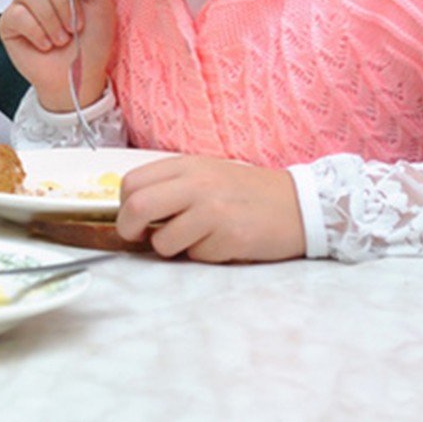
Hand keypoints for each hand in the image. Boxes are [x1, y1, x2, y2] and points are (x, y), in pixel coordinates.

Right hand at [0, 0, 115, 112]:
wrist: (79, 77)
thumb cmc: (92, 43)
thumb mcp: (101, 2)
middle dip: (65, 3)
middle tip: (74, 26)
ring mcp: (23, 4)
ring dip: (53, 22)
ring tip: (62, 39)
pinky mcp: (9, 23)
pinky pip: (19, 15)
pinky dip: (38, 32)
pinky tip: (46, 44)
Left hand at [115, 156, 305, 261]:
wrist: (299, 205)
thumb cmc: (247, 193)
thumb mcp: (206, 174)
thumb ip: (171, 186)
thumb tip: (132, 212)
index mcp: (187, 165)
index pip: (132, 182)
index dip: (122, 206)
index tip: (132, 218)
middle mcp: (197, 184)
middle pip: (137, 206)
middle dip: (129, 229)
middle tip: (140, 237)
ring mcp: (214, 210)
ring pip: (163, 241)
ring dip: (172, 248)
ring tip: (196, 239)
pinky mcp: (230, 236)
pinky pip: (196, 256)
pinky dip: (203, 255)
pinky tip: (223, 242)